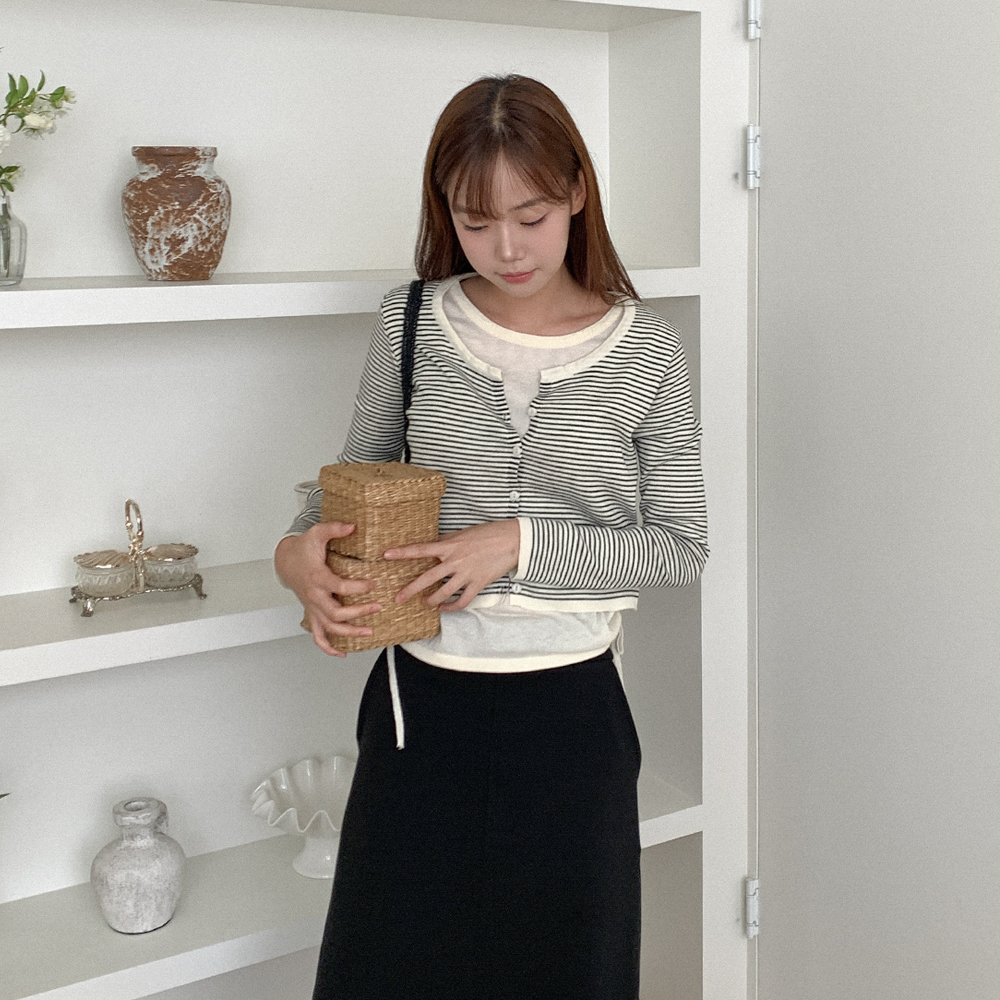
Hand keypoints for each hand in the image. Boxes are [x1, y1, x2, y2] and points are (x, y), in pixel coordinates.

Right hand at [274, 522, 380, 656]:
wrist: (286, 561)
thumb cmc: (303, 549)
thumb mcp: (316, 533)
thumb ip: (334, 528)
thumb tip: (353, 525)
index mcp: (317, 578)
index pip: (339, 587)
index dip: (357, 587)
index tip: (373, 584)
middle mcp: (314, 597)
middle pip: (336, 613)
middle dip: (358, 613)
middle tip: (377, 608)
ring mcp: (313, 608)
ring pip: (329, 628)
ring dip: (349, 633)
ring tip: (369, 631)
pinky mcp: (313, 614)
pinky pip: (317, 636)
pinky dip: (328, 647)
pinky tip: (342, 654)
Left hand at [384, 520, 519, 610]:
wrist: (512, 540)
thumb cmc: (488, 533)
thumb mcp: (464, 533)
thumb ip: (448, 541)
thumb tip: (435, 544)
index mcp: (450, 546)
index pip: (421, 549)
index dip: (402, 553)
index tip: (386, 555)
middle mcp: (455, 561)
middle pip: (427, 578)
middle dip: (411, 589)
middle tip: (398, 599)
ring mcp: (467, 574)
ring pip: (443, 593)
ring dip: (431, 600)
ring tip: (424, 603)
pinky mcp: (478, 583)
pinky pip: (462, 600)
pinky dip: (452, 607)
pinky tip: (445, 608)